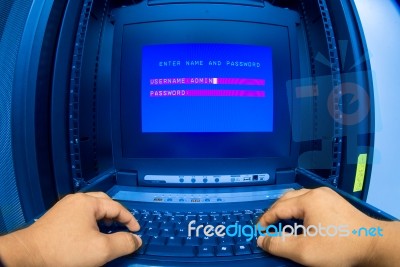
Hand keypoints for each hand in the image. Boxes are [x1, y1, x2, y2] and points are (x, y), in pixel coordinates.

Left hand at [0, 192, 140, 266]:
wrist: (28, 257)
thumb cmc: (64, 251)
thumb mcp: (101, 249)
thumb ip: (123, 243)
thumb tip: (137, 240)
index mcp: (89, 202)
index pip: (117, 207)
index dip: (130, 219)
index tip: (136, 231)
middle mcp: (76, 200)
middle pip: (104, 202)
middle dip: (116, 214)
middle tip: (124, 226)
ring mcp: (64, 207)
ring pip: (91, 207)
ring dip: (103, 217)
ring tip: (108, 230)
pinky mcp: (56, 218)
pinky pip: (80, 213)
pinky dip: (90, 221)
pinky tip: (90, 234)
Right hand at [257, 187, 398, 266]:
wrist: (374, 245)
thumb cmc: (339, 247)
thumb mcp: (304, 250)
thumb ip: (279, 244)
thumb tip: (262, 240)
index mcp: (307, 200)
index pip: (278, 208)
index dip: (266, 220)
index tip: (258, 231)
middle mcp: (316, 193)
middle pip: (287, 198)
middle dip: (275, 212)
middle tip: (267, 226)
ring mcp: (328, 196)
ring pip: (299, 198)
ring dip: (287, 209)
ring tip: (282, 223)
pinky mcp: (336, 202)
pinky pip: (310, 201)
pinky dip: (300, 209)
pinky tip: (301, 221)